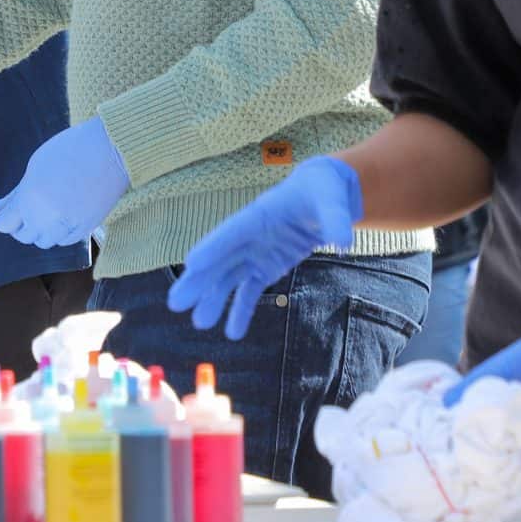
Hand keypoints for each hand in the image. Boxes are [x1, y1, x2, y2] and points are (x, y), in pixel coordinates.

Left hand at [0, 117, 129, 249]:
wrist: (111, 151)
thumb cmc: (70, 150)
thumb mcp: (35, 166)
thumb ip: (16, 192)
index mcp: (29, 200)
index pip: (3, 225)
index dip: (5, 216)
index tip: (9, 208)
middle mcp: (46, 219)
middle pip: (23, 235)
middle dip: (22, 223)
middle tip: (29, 206)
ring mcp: (67, 227)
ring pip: (44, 241)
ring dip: (41, 229)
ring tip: (49, 208)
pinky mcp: (86, 230)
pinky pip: (64, 240)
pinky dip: (60, 231)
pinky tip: (65, 212)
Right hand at [167, 157, 360, 339]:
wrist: (327, 193)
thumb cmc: (325, 190)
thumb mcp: (333, 200)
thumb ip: (336, 219)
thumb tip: (344, 241)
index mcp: (261, 214)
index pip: (233, 232)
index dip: (214, 247)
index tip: (191, 264)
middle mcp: (252, 234)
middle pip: (220, 259)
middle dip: (199, 280)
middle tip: (176, 303)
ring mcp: (257, 251)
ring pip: (229, 277)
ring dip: (214, 299)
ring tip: (199, 322)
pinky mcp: (267, 265)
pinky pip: (250, 289)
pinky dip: (241, 309)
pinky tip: (232, 331)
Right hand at [446, 283, 520, 479]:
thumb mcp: (511, 365)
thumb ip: (477, 385)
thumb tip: (443, 405)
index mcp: (491, 392)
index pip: (459, 417)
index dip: (443, 435)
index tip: (429, 455)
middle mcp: (507, 416)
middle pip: (479, 444)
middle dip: (465, 461)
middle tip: (447, 482)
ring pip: (504, 462)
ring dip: (492, 476)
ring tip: (471, 494)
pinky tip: (507, 499)